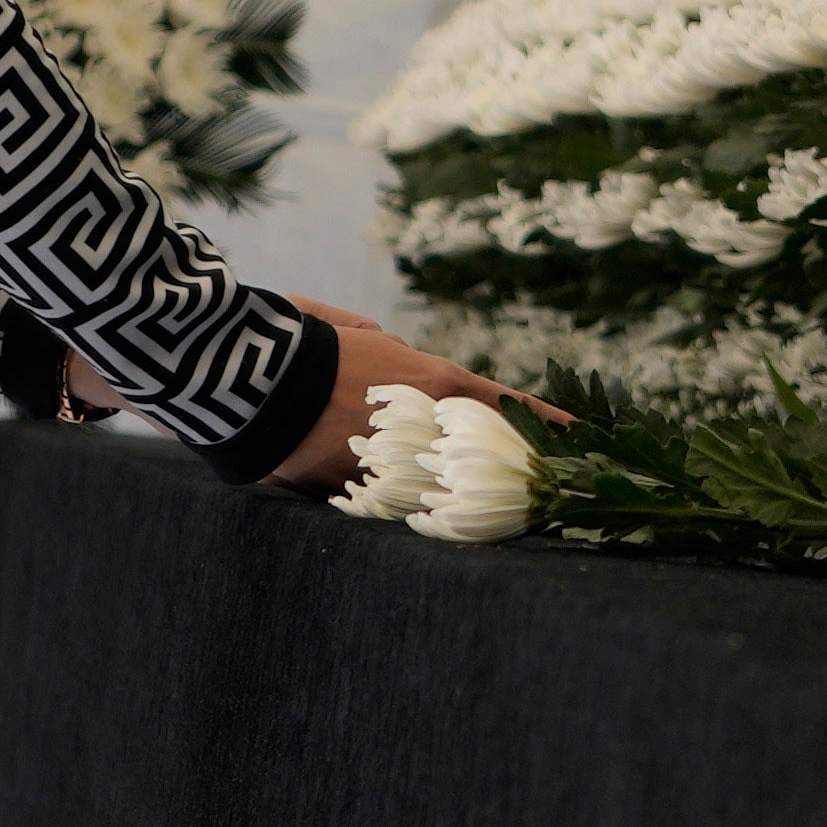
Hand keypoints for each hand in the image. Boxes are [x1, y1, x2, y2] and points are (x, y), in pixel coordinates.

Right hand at [261, 298, 557, 491]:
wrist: (244, 373)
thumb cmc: (303, 338)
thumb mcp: (360, 333)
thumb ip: (393, 354)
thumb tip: (398, 362)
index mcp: (432, 383)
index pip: (506, 405)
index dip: (546, 421)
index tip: (582, 432)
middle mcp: (418, 428)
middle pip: (470, 455)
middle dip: (484, 465)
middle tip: (509, 474)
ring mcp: (384, 464)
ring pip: (422, 480)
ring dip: (418, 479)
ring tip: (402, 476)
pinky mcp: (343, 488)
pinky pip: (370, 494)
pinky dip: (367, 487)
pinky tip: (345, 477)